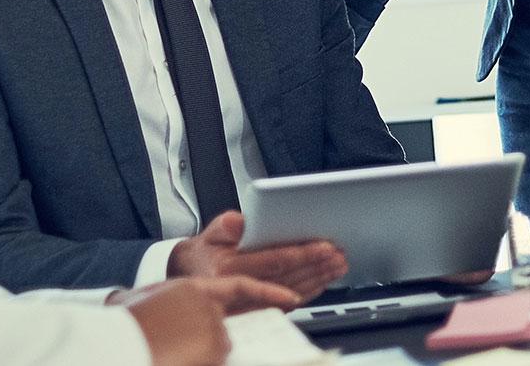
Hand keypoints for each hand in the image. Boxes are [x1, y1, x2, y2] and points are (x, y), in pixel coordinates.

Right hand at [114, 276, 300, 365]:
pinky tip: (178, 356)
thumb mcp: (152, 298)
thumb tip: (190, 305)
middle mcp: (208, 306)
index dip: (269, 292)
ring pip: (220, 350)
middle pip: (229, 329)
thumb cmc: (127, 325)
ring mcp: (212, 328)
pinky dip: (201, 360)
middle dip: (217, 340)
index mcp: (195, 286)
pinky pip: (217, 360)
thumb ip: (179, 298)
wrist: (115, 342)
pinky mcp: (214, 348)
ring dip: (200, 355)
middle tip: (199, 340)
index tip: (291, 299)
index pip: (243, 286)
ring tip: (173, 351)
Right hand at [170, 209, 347, 302]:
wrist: (190, 279)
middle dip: (317, 265)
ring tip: (338, 266)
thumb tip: (240, 221)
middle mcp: (243, 288)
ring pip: (292, 291)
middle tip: (339, 255)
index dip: (301, 253)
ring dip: (318, 279)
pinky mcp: (260, 309)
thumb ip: (226, 225)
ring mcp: (253, 302)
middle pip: (288, 276)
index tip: (323, 246)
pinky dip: (309, 292)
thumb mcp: (210, 231)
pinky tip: (322, 283)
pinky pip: (289, 302)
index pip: (273, 259)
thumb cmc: (204, 252)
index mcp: (231, 266)